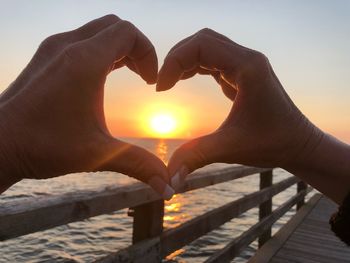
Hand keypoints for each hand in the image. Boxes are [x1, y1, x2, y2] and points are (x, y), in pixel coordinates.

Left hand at [0, 15, 173, 198]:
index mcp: (84, 61)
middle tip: (142, 77)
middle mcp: (67, 46)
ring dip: (118, 49)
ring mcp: (53, 49)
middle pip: (114, 26)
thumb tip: (167, 186)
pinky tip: (102, 78)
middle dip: (136, 48)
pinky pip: (81, 40)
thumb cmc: (43, 146)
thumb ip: (138, 165)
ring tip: (128, 75)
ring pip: (97, 31)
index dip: (148, 54)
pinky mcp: (45, 58)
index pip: (128, 33)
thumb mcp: (98, 154)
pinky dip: (100, 52)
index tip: (150, 84)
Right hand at [157, 28, 322, 189]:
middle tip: (163, 83)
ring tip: (170, 82)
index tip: (161, 89)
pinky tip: (185, 79)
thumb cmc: (273, 144)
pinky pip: (214, 58)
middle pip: (202, 40)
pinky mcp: (244, 72)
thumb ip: (196, 157)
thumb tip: (168, 178)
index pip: (201, 45)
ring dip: (185, 60)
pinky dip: (195, 65)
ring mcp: (247, 63)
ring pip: (207, 46)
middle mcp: (248, 58)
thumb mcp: (230, 149)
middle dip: (177, 57)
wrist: (299, 144)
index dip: (174, 62)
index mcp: (248, 67)